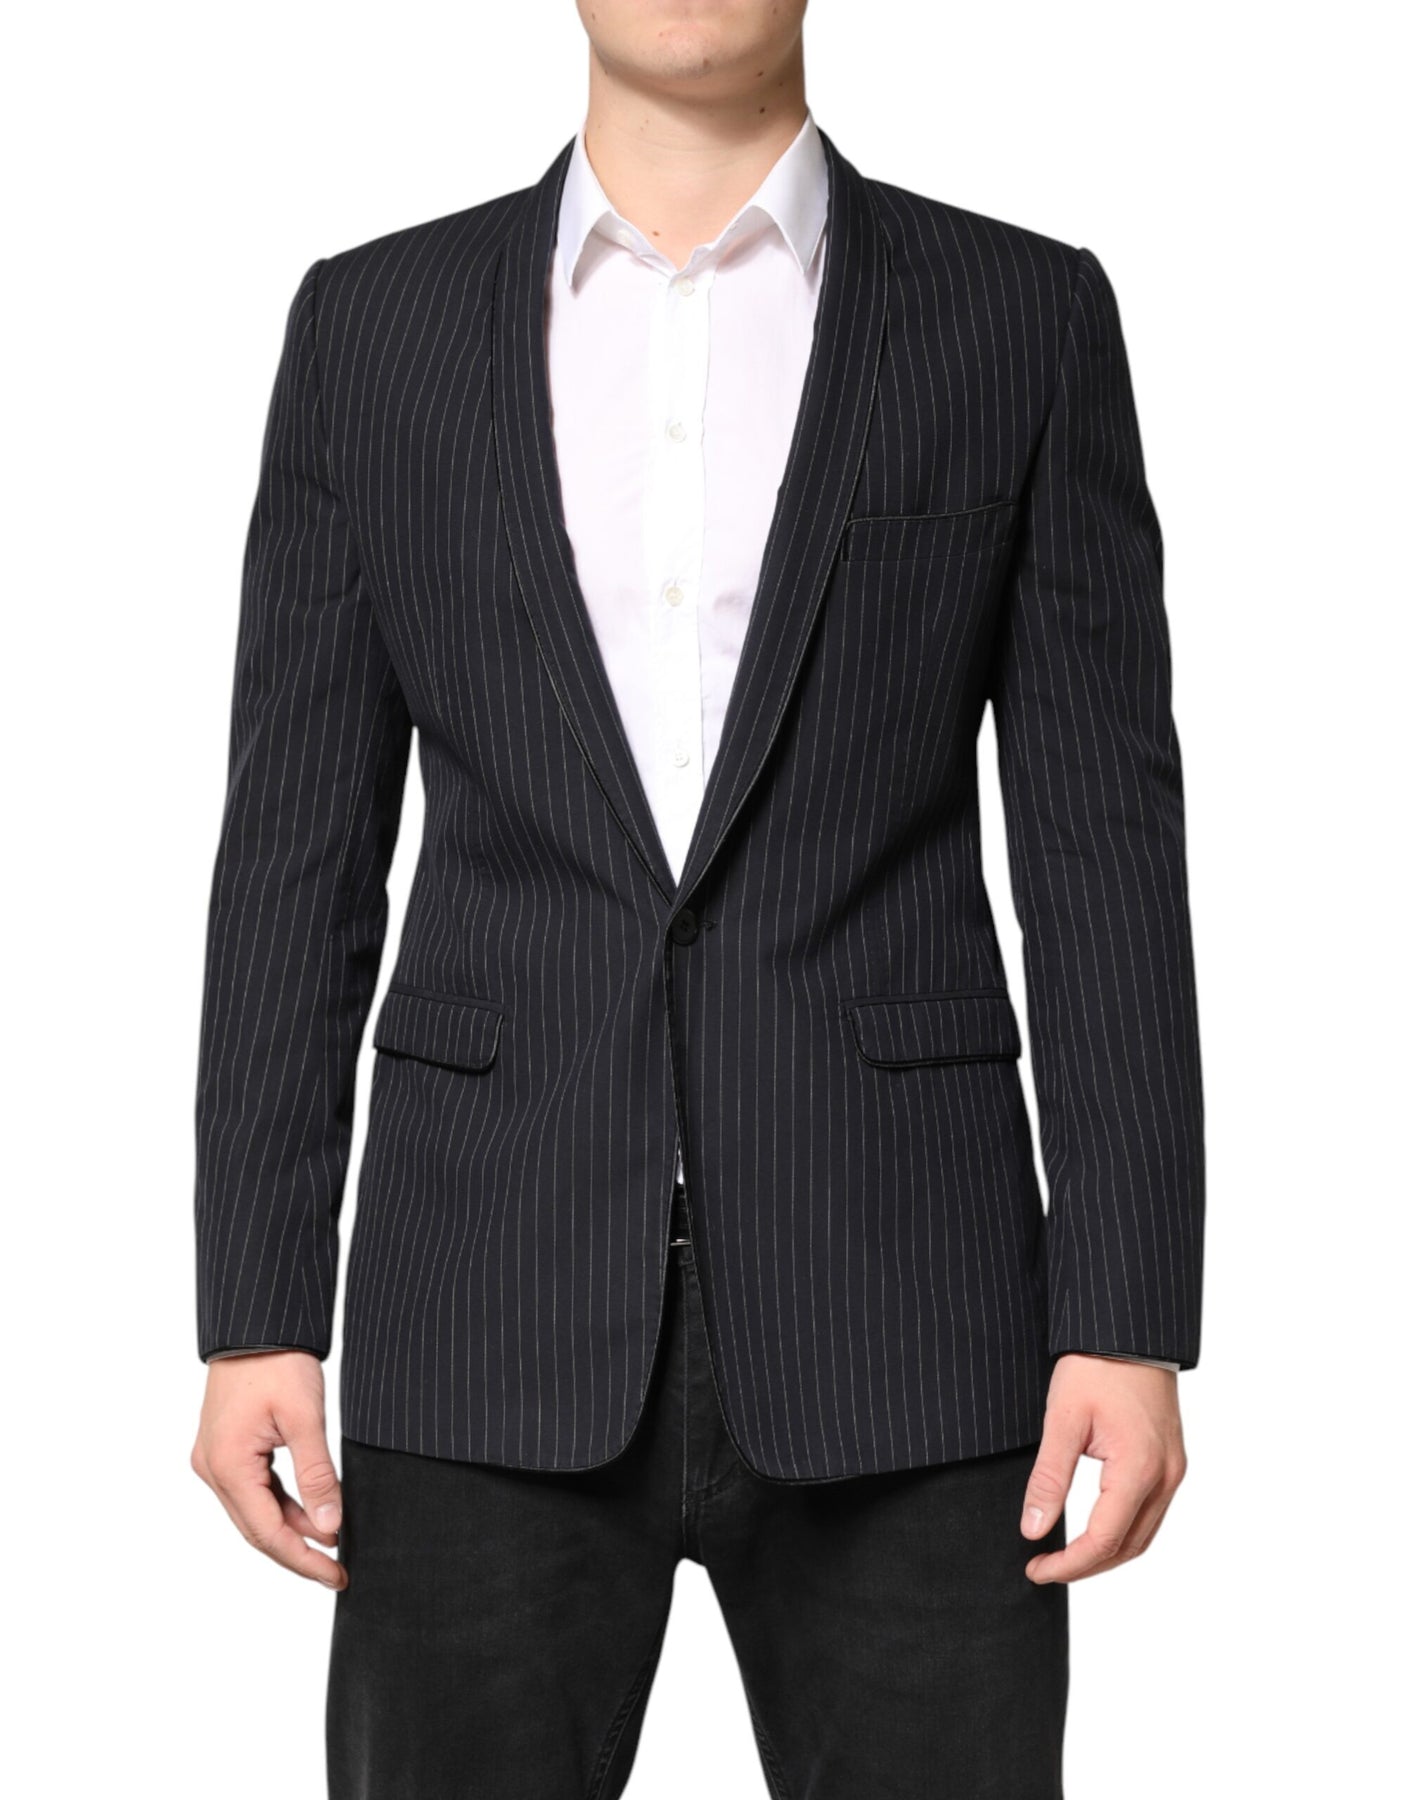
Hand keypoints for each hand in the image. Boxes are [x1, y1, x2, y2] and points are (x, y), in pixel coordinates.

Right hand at [191, 1350, 346, 1588]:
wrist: (258, 1323)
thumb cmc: (278, 1362)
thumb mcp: (305, 1418)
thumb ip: (317, 1475)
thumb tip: (330, 1525)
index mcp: (227, 1465)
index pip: (267, 1532)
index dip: (304, 1559)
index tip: (337, 1574)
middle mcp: (213, 1468)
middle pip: (258, 1528)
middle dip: (299, 1551)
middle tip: (338, 1568)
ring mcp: (215, 1458)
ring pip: (256, 1510)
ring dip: (292, 1527)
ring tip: (333, 1541)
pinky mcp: (226, 1447)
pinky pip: (254, 1488)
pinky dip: (283, 1503)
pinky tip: (311, 1511)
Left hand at [1021, 1354, 1186, 1582]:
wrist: (1128, 1332)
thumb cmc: (1095, 1367)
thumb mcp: (1062, 1420)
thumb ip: (1048, 1478)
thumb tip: (1033, 1528)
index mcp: (1139, 1468)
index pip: (1104, 1539)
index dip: (1068, 1563)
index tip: (1035, 1569)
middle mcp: (1166, 1477)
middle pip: (1128, 1547)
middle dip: (1085, 1566)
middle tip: (1044, 1568)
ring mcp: (1173, 1471)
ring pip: (1143, 1536)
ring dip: (1105, 1554)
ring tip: (1064, 1557)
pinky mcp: (1171, 1462)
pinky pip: (1150, 1514)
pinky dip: (1122, 1532)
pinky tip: (1094, 1529)